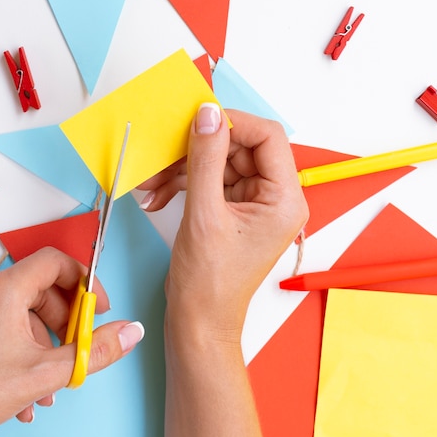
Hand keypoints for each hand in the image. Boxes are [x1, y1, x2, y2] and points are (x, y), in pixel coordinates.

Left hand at [0, 247, 144, 436]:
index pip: (54, 262)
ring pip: (21, 311)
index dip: (84, 282)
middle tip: (78, 346)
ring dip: (44, 343)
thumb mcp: (47, 373)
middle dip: (65, 321)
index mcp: (3, 290)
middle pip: (40, 288)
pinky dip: (20, 346)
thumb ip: (96, 350)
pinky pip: (1, 323)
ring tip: (49, 382)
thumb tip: (129, 333)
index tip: (97, 307)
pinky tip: (26, 386)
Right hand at [146, 104, 307, 436]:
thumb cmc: (209, 283)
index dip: (232, 123)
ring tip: (151, 183)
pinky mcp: (233, 210)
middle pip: (239, 148)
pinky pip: (210, 181)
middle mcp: (275, 198)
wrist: (198, 321)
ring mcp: (253, 204)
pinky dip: (183, 183)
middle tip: (163, 153)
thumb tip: (208, 115)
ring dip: (182, 168)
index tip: (196, 121)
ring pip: (219, 163)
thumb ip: (206, 159)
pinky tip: (157, 194)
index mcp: (284, 199)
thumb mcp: (204, 214)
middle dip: (197, 150)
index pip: (267, 137)